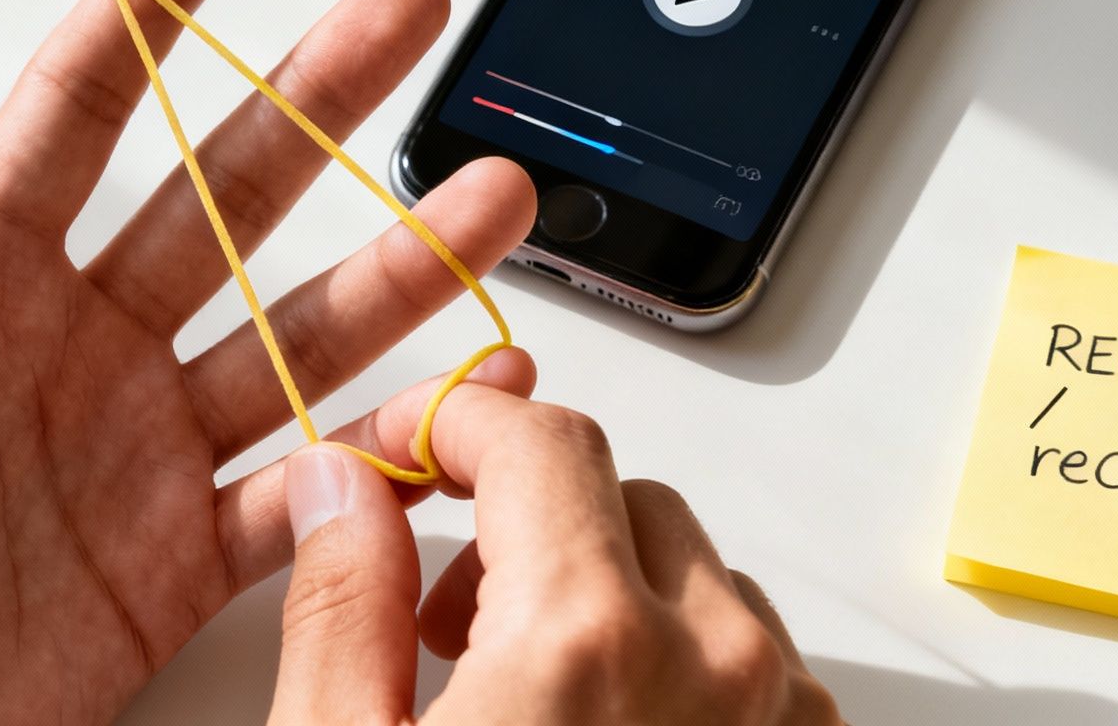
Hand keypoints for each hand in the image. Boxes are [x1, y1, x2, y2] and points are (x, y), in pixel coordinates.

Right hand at [270, 391, 841, 724]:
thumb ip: (340, 608)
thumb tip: (339, 488)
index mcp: (586, 644)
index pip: (536, 438)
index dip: (453, 421)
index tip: (407, 448)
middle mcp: (712, 665)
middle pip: (616, 493)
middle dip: (521, 523)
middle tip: (442, 620)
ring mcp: (777, 715)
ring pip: (691, 568)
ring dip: (604, 592)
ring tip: (524, 694)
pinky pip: (751, 649)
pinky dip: (676, 657)